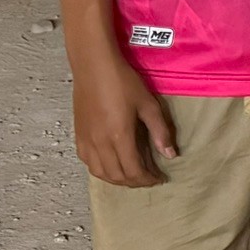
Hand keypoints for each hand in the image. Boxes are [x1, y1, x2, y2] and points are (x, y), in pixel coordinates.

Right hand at [73, 52, 175, 186]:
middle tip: (149, 178)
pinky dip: (101, 170)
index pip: (133, 171)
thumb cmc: (124, 82)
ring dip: (117, 179)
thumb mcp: (149, 105)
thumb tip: (170, 155)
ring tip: (133, 175)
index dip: (148, 179)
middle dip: (135, 182)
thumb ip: (160, 131)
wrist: (94, 67)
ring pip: (100, 173)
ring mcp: (86, 140)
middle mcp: (100, 143)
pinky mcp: (78, 135)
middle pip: (117, 176)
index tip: (160, 178)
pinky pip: (87, 162)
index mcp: (119, 136)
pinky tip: (112, 164)